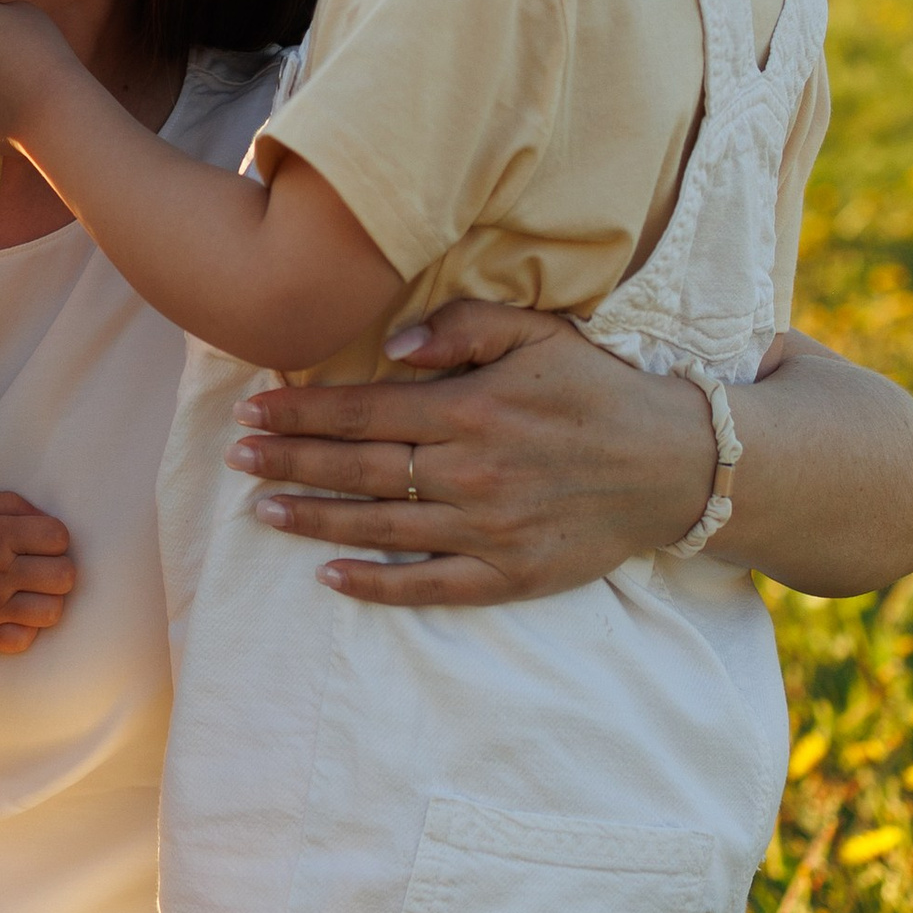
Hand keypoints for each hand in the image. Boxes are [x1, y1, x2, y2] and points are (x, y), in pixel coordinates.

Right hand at [0, 489, 76, 653]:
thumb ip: (11, 505)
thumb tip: (43, 517)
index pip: (57, 536)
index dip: (56, 539)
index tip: (41, 542)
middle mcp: (2, 570)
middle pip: (63, 576)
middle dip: (59, 572)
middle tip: (41, 570)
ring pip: (50, 612)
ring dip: (47, 603)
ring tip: (32, 596)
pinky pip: (22, 641)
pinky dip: (23, 631)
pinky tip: (13, 618)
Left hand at [224, 302, 716, 606]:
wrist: (677, 465)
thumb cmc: (599, 390)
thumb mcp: (539, 333)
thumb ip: (462, 326)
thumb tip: (389, 348)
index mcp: (471, 409)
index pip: (364, 411)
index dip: (302, 412)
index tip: (253, 410)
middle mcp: (470, 471)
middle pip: (357, 468)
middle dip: (289, 462)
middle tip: (235, 460)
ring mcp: (487, 529)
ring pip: (379, 527)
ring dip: (313, 520)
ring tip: (261, 511)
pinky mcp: (509, 575)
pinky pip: (429, 586)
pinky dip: (376, 585)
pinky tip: (330, 577)